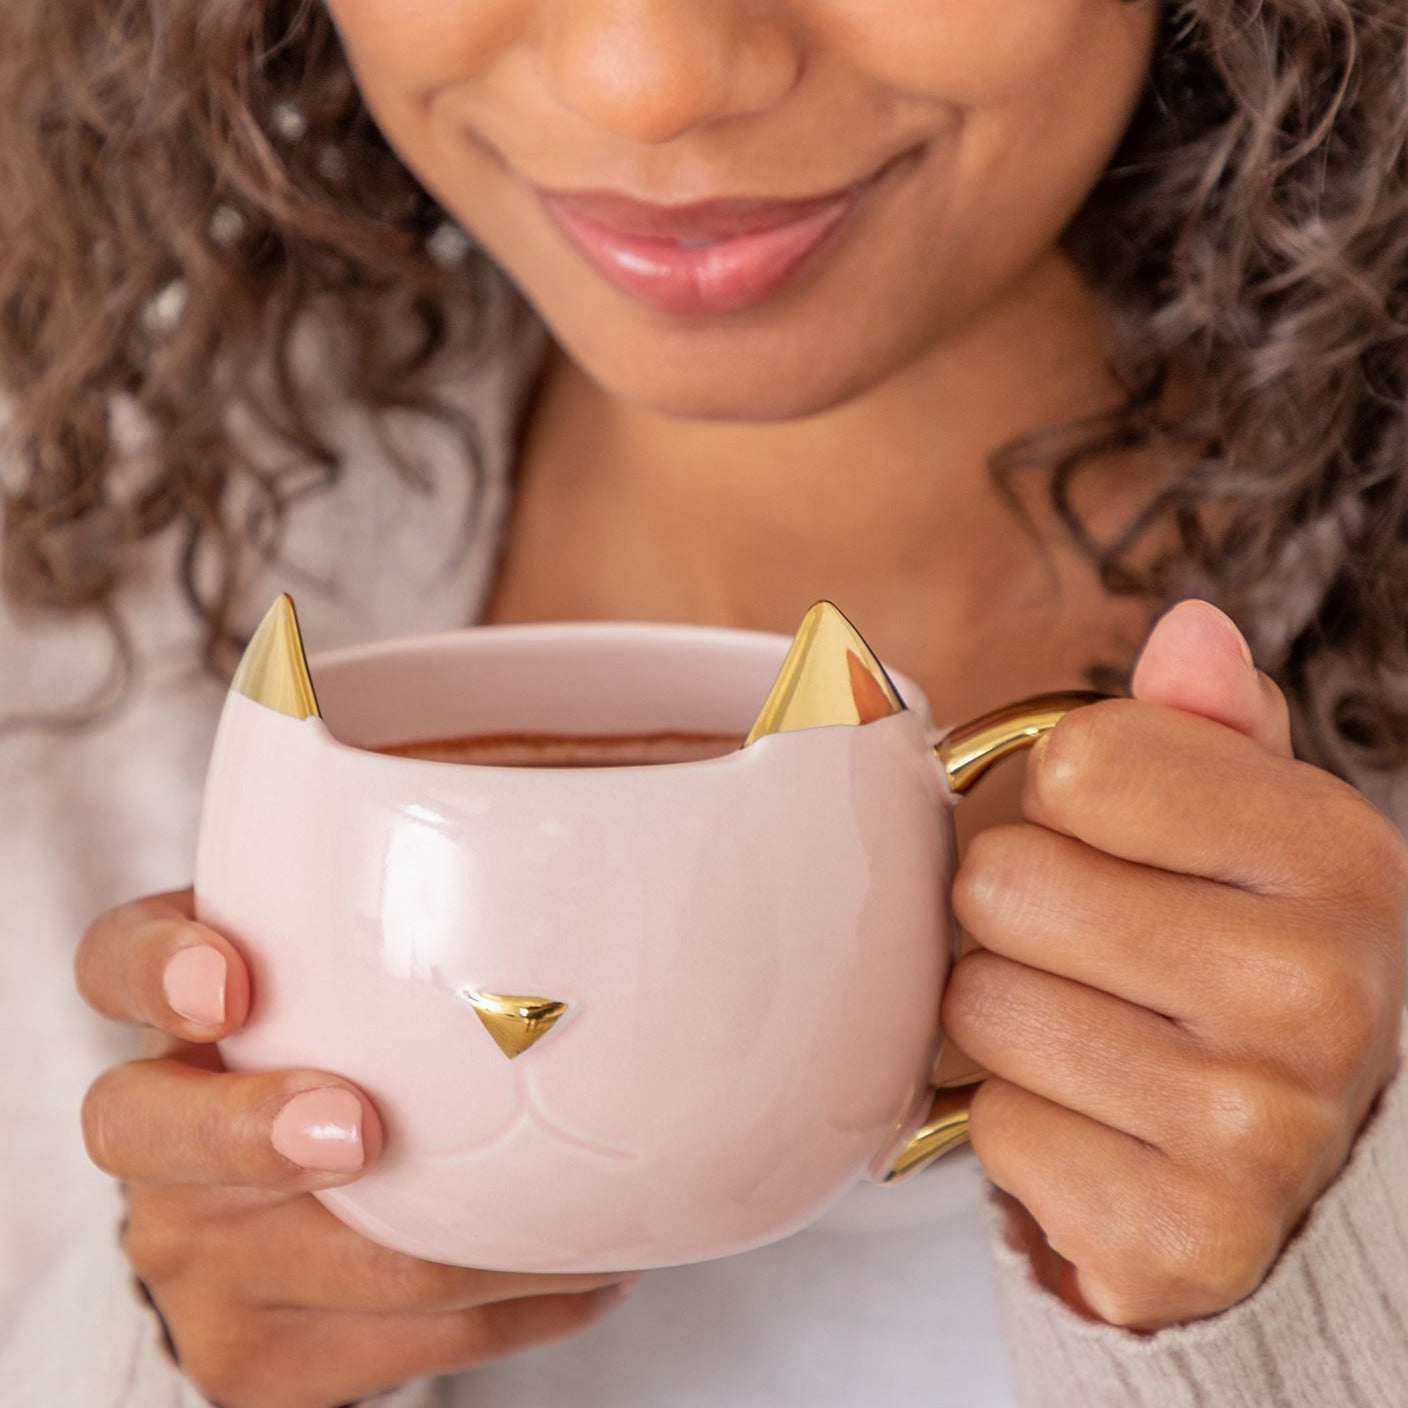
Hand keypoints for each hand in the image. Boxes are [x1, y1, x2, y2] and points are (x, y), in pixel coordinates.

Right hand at [76, 891, 634, 1407]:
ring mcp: (196, 1263)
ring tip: (593, 1211)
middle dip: (255, 1132)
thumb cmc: (370, 1045)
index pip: (116, 965)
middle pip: (148, 1132)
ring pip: (325, 1260)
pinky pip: (406, 1345)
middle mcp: (156, 1139)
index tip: (229, 982)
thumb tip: (540, 851)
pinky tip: (589, 1270)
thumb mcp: (359, 968)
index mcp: (174, 1013)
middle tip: (360, 1128)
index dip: (158, 971)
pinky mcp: (257, 1360)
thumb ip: (403, 912)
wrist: (311, 1216)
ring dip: (473, 1242)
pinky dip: (513, 1305)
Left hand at [944, 600, 1407, 1330]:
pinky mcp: (1183, 1240)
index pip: (1078, 763)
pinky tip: (1096, 1124)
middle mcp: (1321, 993)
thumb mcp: (1244, 820)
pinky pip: (994, 1131)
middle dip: (1017, 913)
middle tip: (1089, 948)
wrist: (1290, 1148)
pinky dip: (1019, 1126)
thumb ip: (1206, 726)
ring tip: (1091, 1031)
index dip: (1064, 796)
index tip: (1112, 838)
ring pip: (982, 1007)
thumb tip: (1191, 629)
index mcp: (1338, 857)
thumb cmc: (1234, 946)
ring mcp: (1259, 1131)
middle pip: (1005, 882)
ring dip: (1007, 1020)